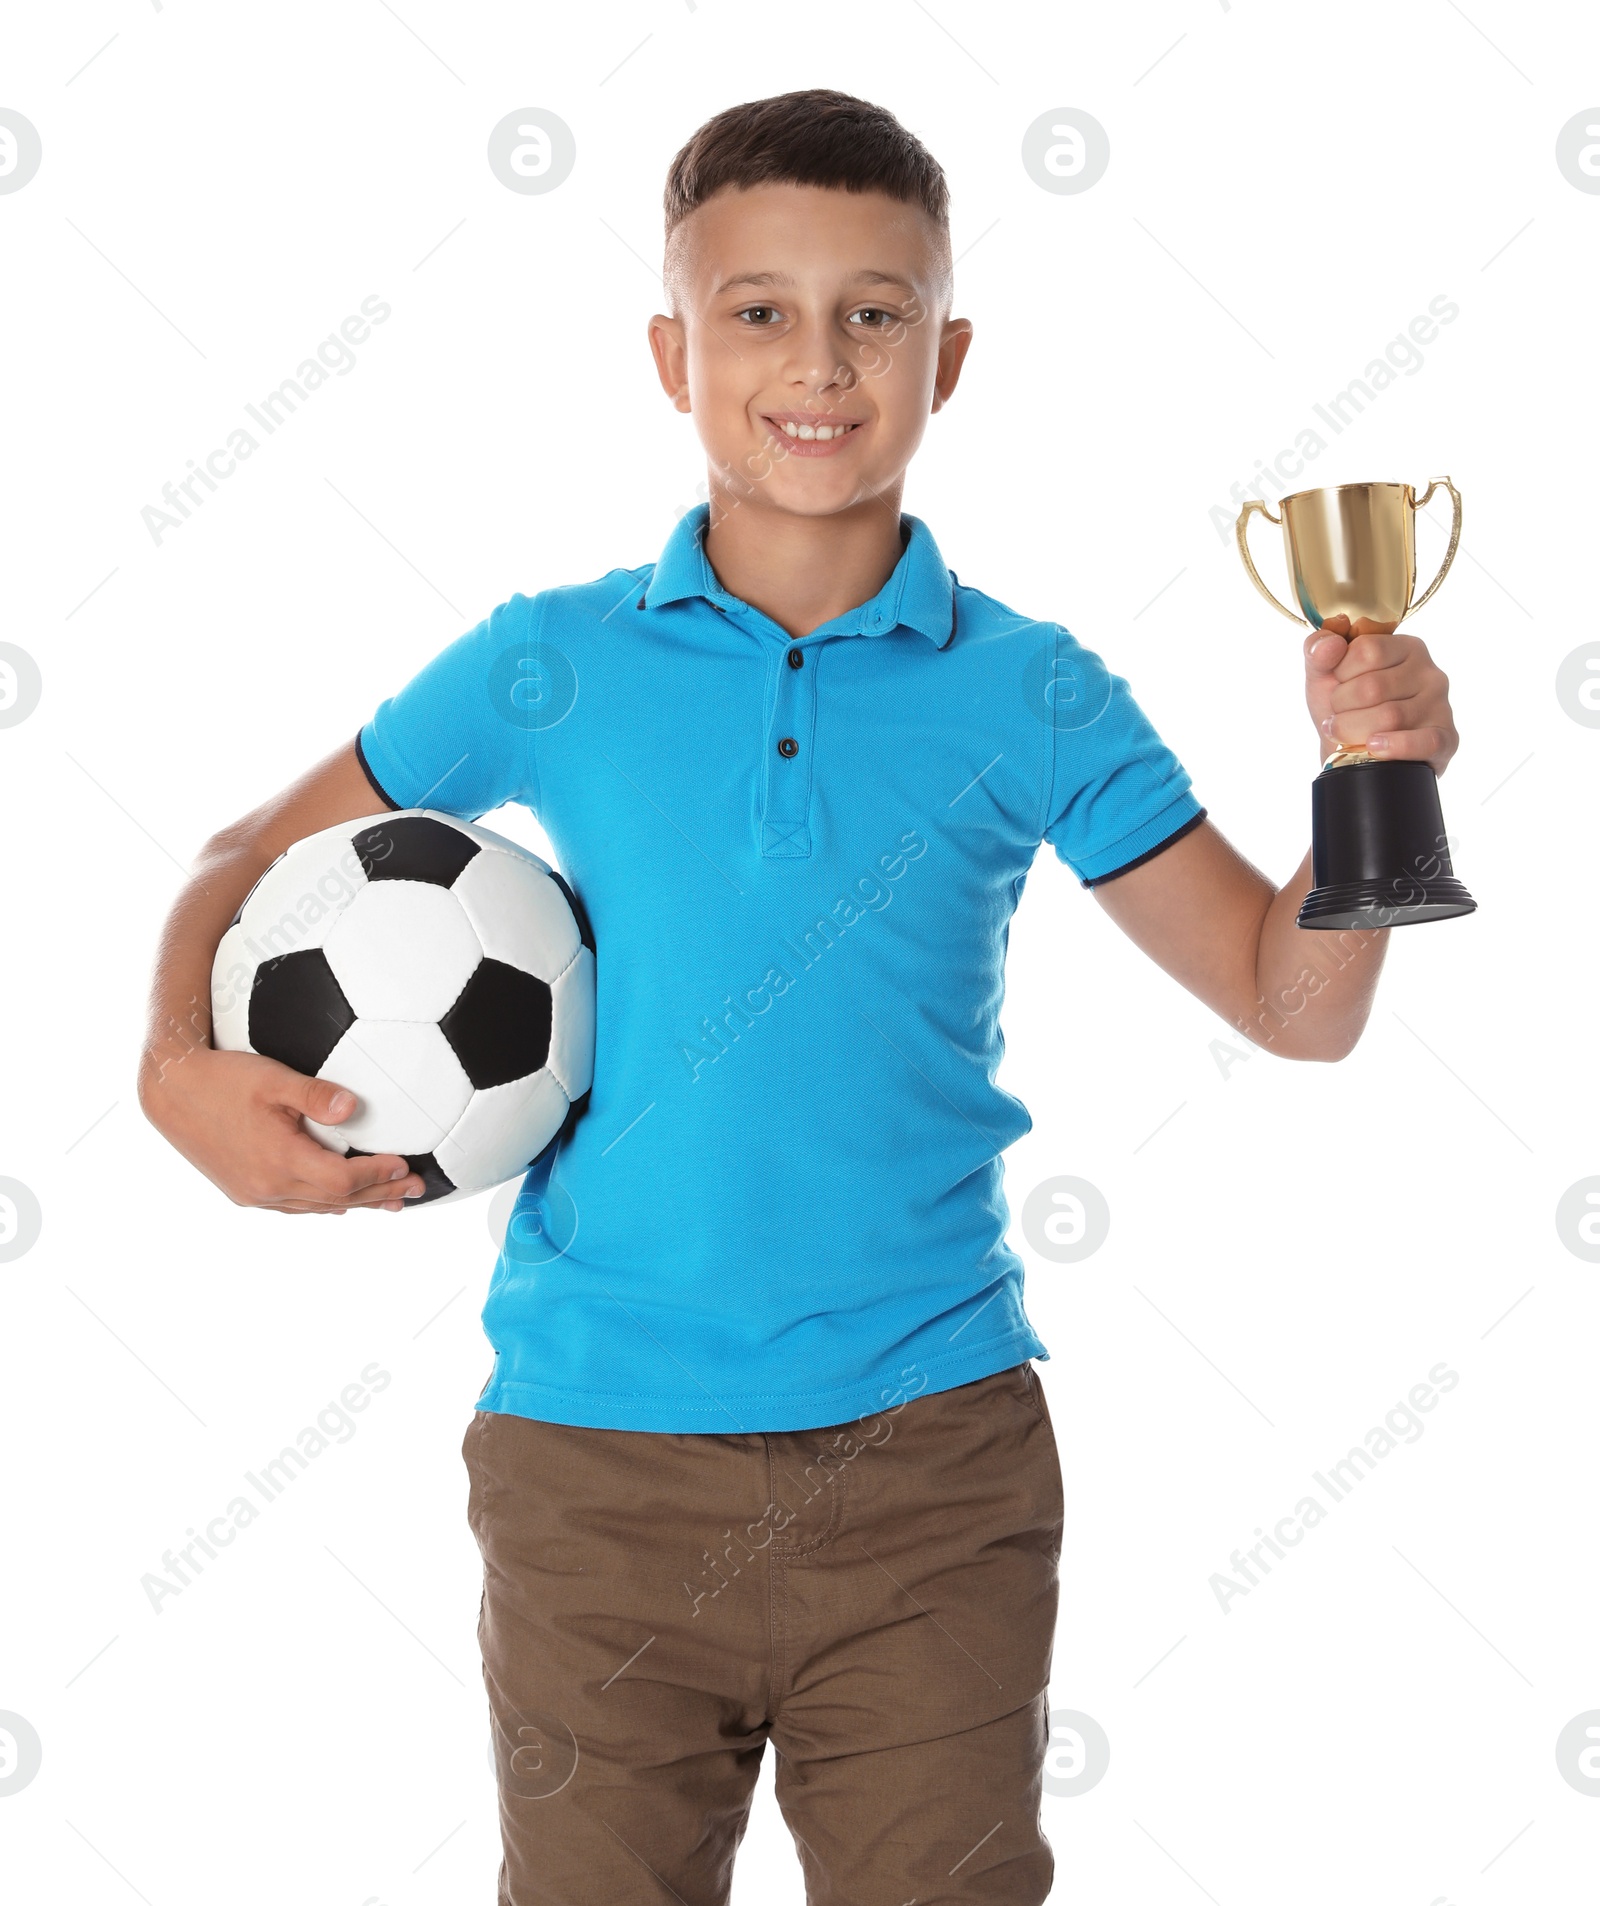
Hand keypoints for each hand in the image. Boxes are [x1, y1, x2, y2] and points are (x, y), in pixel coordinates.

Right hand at [138, 1046, 424, 1213]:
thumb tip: (354, 1107)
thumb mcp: (271, 1077)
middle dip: (380, 1195)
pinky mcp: (243, 1191)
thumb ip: (314, 1094)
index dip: (378, 1176)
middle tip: (417, 1192)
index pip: (343, 1180)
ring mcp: (254, 1194)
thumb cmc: (222, 1078)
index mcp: (278, 1161)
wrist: (169, 1091)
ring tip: (390, 1202)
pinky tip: (338, 1203)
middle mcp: (267, 1187)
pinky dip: (323, 1203)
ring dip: (356, 1203)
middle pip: (337, 1200)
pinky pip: (293, 1206)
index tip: (407, 1166)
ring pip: (316, 1207)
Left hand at [1303, 614, 1457, 774]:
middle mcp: (1429, 673)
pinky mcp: (1446, 738)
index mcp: (1406, 648)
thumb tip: (1329, 644)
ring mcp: (1440, 706)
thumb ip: (1318, 650)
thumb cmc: (1346, 709)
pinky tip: (1374, 747)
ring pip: (1389, 717)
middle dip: (1342, 707)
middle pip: (1373, 687)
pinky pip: (1424, 742)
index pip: (1367, 650)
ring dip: (1354, 730)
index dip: (1341, 673)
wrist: (1355, 755)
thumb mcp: (1324, 675)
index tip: (1339, 685)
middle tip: (1338, 716)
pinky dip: (1394, 747)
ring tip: (1346, 734)